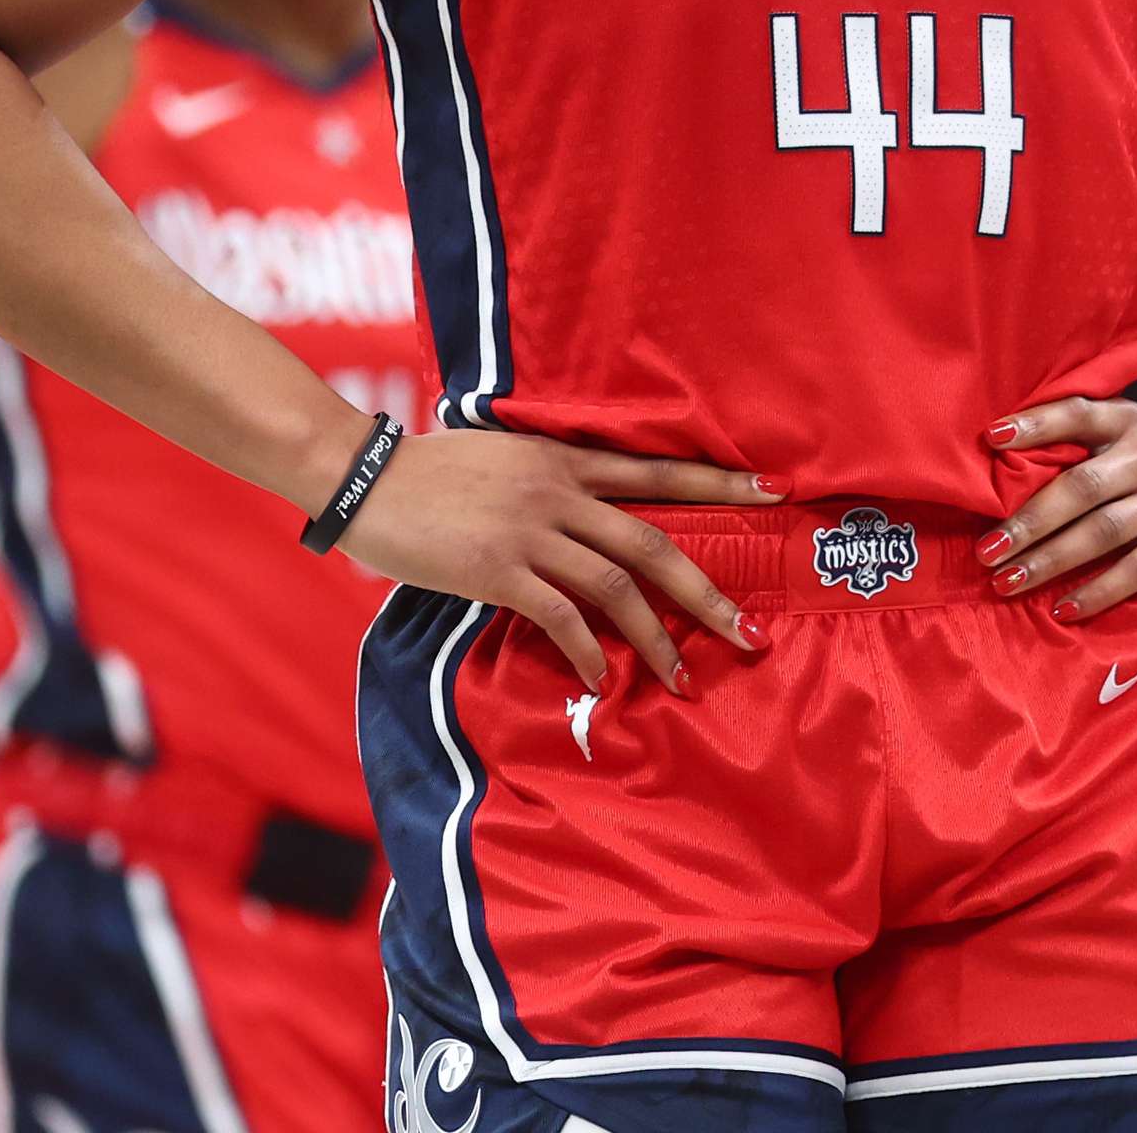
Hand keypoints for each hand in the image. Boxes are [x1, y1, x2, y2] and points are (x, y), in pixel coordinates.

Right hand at [338, 427, 774, 691]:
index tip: (772, 491)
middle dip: (707, 593)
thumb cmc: (427, 470)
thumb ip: (548, 481)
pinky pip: (561, 618)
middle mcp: (559, 494)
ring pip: (617, 588)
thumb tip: (582, 512)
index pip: (658, 471)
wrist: (365, 477)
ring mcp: (531, 533)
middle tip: (747, 633)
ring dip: (656, 639)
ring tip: (681, 678)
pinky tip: (602, 679)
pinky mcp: (498, 571)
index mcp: (565, 461)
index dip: (718, 481)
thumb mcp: (503, 457)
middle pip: (655, 543)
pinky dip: (589, 653)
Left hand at [977, 397, 1136, 619]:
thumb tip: (1014, 483)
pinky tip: (1064, 608)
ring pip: (1098, 532)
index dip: (1035, 425)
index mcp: (1130, 426)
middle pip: (1078, 487)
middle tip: (988, 550)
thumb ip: (1094, 452)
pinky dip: (1094, 591)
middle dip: (1028, 521)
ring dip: (1049, 560)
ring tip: (1009, 583)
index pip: (1078, 416)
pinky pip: (1131, 570)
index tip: (992, 438)